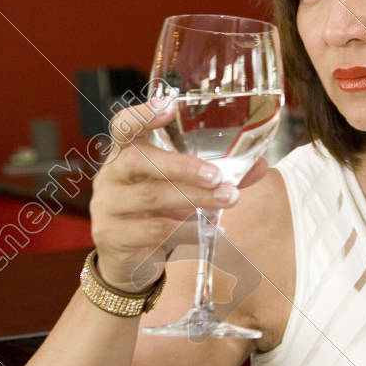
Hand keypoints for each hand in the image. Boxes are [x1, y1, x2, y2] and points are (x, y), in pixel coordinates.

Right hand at [88, 99, 269, 290]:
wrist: (128, 259)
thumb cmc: (158, 213)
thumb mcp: (182, 190)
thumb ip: (215, 176)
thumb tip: (258, 166)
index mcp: (124, 154)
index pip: (124, 126)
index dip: (143, 114)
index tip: (170, 106)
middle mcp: (110, 175)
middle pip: (137, 160)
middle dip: (182, 166)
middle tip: (217, 175)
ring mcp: (107, 206)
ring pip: (151, 197)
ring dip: (194, 198)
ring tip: (227, 199)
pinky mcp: (111, 235)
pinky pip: (153, 230)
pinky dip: (187, 230)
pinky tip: (210, 230)